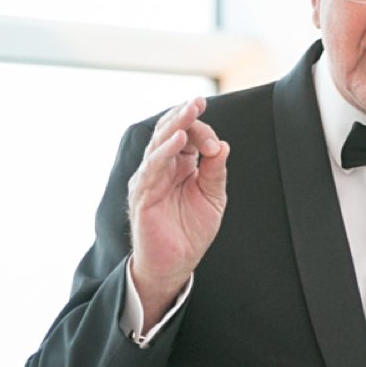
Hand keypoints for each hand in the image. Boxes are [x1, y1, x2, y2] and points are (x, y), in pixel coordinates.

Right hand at [127, 96, 228, 315]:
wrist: (175, 264)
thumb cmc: (191, 231)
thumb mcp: (212, 198)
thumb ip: (215, 172)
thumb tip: (223, 145)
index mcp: (179, 164)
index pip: (187, 135)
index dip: (202, 132)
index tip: (216, 148)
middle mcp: (162, 167)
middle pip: (170, 132)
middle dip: (184, 116)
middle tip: (198, 102)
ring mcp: (149, 179)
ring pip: (159, 144)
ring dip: (174, 126)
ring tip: (189, 112)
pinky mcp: (142, 195)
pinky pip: (151, 168)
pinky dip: (164, 153)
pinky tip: (177, 141)